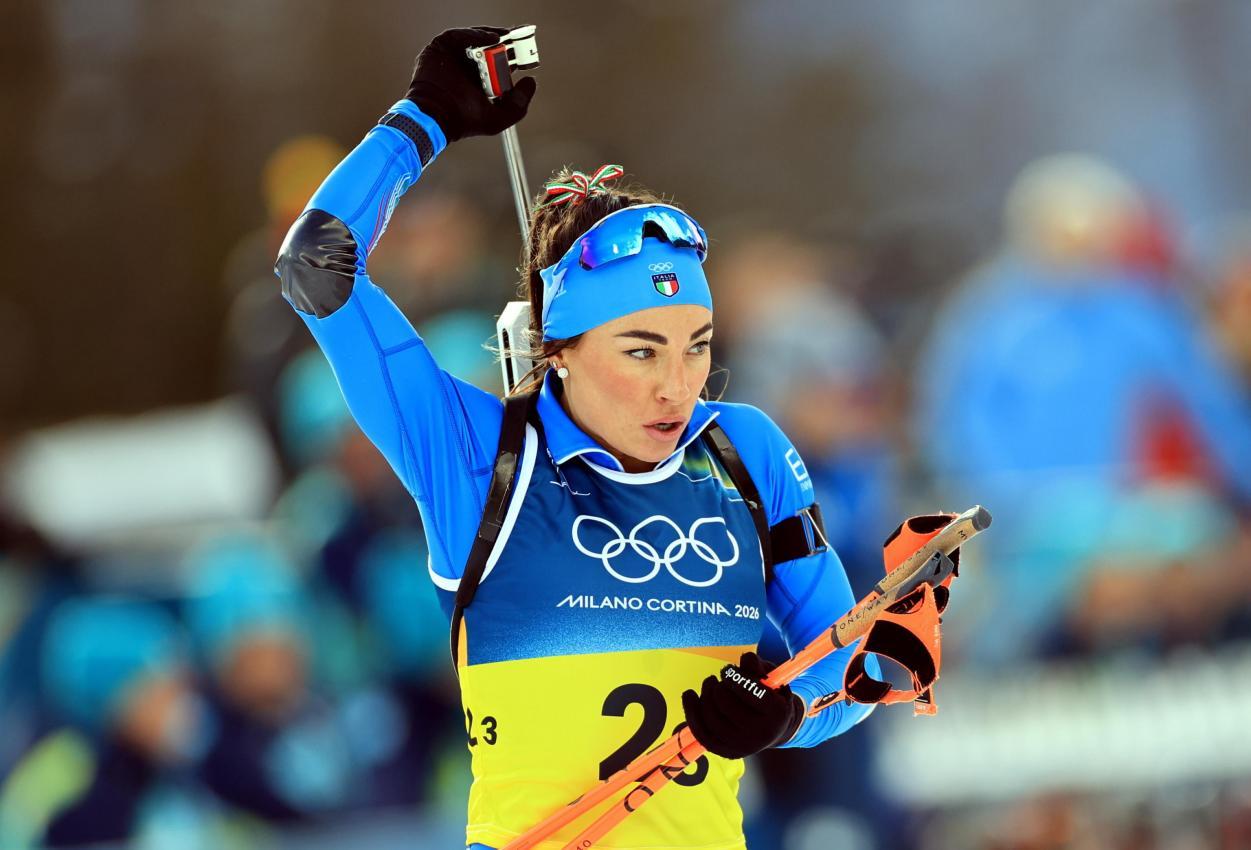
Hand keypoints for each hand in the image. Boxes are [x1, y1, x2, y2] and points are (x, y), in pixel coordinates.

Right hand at [405, 26, 537, 142]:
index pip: (499, 63)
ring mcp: (454, 57)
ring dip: (493, 36)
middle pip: (488, 48)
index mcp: (480, 81)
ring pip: (475, 39)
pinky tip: (492, 39)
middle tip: (520, 38)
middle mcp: (467, 68)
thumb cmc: (464, 121)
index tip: (526, 55)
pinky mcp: (440, 48)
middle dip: (506, 43)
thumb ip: (519, 104)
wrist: (438, 117)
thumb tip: (531, 82)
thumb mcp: (499, 117)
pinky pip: (460, 35)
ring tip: (507, 38)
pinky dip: (476, 34)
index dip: (513, 58)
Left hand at [680, 652, 804, 759]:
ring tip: (709, 684)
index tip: (728, 671)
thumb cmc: (769, 696)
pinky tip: (689, 695)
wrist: (775, 729)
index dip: (734, 676)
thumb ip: (757, 666)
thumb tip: (746, 658)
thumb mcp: (770, 678)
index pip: (750, 690)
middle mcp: (761, 734)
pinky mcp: (727, 752)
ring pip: (711, 717)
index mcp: (777, 713)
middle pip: (725, 703)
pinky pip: (702, 733)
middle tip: (719, 679)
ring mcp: (743, 746)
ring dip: (705, 694)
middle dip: (718, 686)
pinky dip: (691, 712)